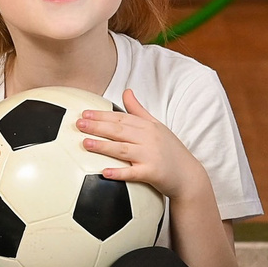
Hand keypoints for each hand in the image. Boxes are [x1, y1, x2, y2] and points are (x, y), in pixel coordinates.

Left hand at [75, 91, 199, 202]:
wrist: (188, 175)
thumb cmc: (170, 150)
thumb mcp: (157, 126)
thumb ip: (138, 110)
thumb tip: (126, 91)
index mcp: (148, 126)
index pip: (121, 118)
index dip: (102, 115)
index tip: (84, 113)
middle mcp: (149, 138)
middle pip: (119, 130)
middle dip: (98, 126)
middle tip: (79, 124)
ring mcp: (151, 156)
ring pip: (123, 149)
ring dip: (103, 146)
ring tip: (85, 143)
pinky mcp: (153, 173)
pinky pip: (133, 173)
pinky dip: (119, 172)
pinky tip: (104, 172)